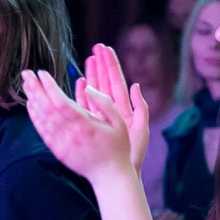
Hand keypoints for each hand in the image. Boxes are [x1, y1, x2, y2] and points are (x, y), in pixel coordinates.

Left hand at [20, 67, 139, 183]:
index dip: (49, 87)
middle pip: (47, 108)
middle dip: (36, 89)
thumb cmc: (117, 147)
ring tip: (26, 85)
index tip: (42, 73)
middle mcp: (71, 135)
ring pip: (43, 120)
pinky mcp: (58, 152)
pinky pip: (43, 132)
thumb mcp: (119, 122)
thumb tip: (86, 87)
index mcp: (86, 125)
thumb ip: (104, 102)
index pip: (61, 102)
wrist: (110, 177)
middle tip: (26, 73)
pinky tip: (31, 105)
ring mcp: (63, 144)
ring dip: (33, 100)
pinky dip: (35, 118)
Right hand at [84, 45, 151, 171]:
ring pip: (93, 91)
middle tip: (95, 48)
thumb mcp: (141, 130)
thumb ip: (141, 108)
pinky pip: (84, 105)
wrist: (120, 171)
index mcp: (124, 107)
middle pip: (104, 81)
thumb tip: (136, 86)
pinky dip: (81, 94)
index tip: (104, 48)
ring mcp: (100, 115)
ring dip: (91, 75)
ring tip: (87, 59)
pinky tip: (79, 83)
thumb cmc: (133, 153)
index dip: (110, 64)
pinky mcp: (91, 124)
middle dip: (99, 65)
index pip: (115, 80)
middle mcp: (112, 109)